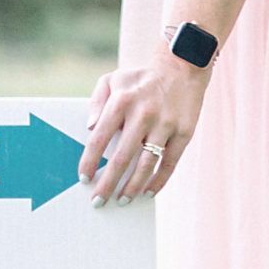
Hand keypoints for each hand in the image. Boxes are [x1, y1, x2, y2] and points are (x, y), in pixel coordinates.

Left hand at [78, 50, 207, 203]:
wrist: (182, 67)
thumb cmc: (140, 79)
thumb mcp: (113, 79)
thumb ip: (96, 102)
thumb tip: (90, 128)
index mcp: (122, 101)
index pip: (99, 138)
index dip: (90, 161)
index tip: (84, 179)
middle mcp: (143, 114)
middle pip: (121, 158)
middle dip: (108, 184)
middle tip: (98, 201)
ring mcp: (165, 125)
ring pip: (146, 165)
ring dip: (132, 188)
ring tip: (122, 200)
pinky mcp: (184, 132)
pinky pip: (169, 164)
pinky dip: (158, 182)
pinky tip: (147, 193)